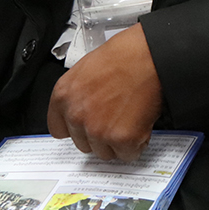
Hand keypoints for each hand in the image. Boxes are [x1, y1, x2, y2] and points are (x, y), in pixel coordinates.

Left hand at [47, 24, 162, 160]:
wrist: (149, 55)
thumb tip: (84, 109)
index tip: (85, 127)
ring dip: (117, 141)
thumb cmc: (125, 55)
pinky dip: (137, 144)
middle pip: (83, 143)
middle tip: (115, 117)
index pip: (59, 130)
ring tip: (130, 118)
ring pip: (105, 152)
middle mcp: (76, 116)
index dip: (76, 129)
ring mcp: (98, 130)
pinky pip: (128, 154)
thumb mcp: (87, 69)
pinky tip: (141, 124)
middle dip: (99, 135)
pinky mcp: (121, 139)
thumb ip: (79, 95)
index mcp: (63, 96)